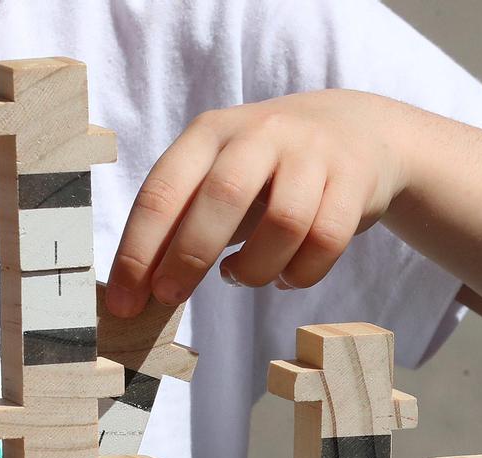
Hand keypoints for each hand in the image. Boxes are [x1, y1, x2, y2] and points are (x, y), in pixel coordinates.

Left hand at [107, 90, 409, 314]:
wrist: (357, 131)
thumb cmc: (269, 169)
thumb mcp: (221, 175)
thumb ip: (185, 222)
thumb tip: (140, 291)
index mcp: (211, 133)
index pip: (164, 190)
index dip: (139, 250)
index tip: (124, 301)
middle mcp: (260, 134)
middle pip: (221, 198)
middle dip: (189, 257)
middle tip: (170, 298)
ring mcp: (311, 154)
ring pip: (284, 224)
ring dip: (256, 269)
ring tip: (244, 277)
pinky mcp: (352, 181)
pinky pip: (325, 242)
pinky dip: (301, 274)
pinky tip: (286, 275)